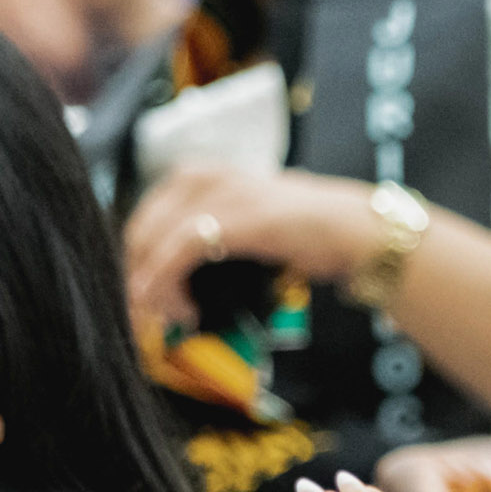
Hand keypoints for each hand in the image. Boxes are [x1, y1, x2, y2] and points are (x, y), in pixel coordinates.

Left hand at [122, 164, 381, 327]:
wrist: (355, 231)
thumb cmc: (304, 232)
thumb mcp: (244, 222)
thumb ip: (206, 235)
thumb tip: (170, 278)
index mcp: (198, 173)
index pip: (143, 219)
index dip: (135, 263)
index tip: (142, 300)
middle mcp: (201, 176)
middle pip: (139, 232)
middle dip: (137, 279)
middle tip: (151, 318)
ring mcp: (217, 194)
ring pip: (153, 243)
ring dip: (151, 289)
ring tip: (171, 318)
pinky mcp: (233, 219)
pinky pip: (178, 253)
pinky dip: (166, 285)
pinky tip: (180, 309)